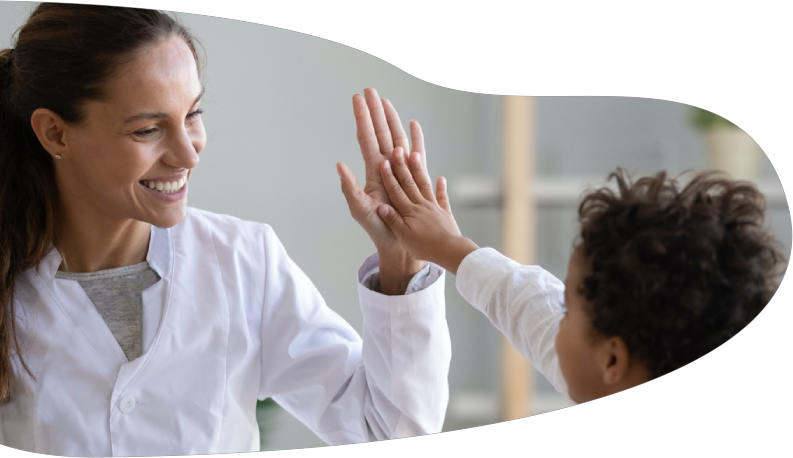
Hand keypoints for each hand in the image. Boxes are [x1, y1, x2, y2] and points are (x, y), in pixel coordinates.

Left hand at [336, 88, 426, 293]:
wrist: (398, 242)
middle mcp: (386, 167)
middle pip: (380, 132)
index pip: (366, 138)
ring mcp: (400, 170)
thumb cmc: (378, 228)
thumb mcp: (360, 209)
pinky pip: (417, 154)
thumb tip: (339, 165)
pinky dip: (416, 138)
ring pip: (396, 138)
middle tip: (370, 90)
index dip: (362, 118)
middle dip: (375, 111)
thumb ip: (349, 189)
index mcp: (372, 171)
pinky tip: (413, 125)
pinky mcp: (414, 177)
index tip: (357, 98)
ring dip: (392, 120)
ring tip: (386, 102)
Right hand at [376, 145, 478, 275]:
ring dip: (419, 169)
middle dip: (402, 165)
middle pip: (409, 182)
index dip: (388, 176)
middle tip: (398, 149)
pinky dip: (441, 188)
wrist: (449, 251)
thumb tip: (380, 205)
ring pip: (424, 185)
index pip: (396, 191)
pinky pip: (442, 198)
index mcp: (409, 211)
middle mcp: (421, 205)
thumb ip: (392, 220)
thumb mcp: (403, 236)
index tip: (383, 162)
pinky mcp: (444, 213)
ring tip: (415, 154)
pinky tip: (441, 179)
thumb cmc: (424, 247)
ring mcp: (434, 207)